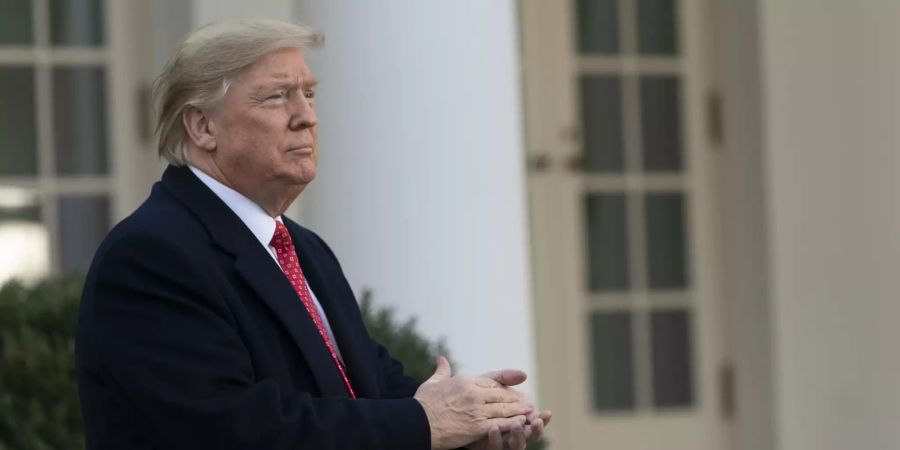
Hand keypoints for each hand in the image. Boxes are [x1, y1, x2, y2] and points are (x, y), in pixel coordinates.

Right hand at [414, 357, 533, 449]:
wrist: (417, 423)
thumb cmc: (422, 404)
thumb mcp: (432, 383)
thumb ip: (441, 371)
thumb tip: (441, 358)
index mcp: (466, 380)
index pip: (492, 381)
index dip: (505, 384)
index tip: (516, 384)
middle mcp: (474, 393)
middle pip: (501, 394)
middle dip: (516, 398)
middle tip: (528, 400)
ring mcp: (477, 410)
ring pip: (504, 408)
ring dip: (519, 410)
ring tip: (531, 410)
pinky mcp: (477, 426)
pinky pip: (500, 423)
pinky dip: (512, 423)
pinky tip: (521, 423)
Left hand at [467, 370, 552, 449]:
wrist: (450, 414)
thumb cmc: (473, 399)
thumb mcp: (487, 385)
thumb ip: (504, 379)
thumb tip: (525, 374)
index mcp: (516, 419)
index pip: (534, 421)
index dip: (541, 418)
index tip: (547, 413)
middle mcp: (510, 433)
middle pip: (529, 435)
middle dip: (534, 429)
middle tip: (537, 421)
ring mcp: (499, 442)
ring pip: (515, 444)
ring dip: (518, 435)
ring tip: (518, 423)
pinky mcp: (485, 447)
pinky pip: (494, 447)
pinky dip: (495, 439)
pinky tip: (493, 428)